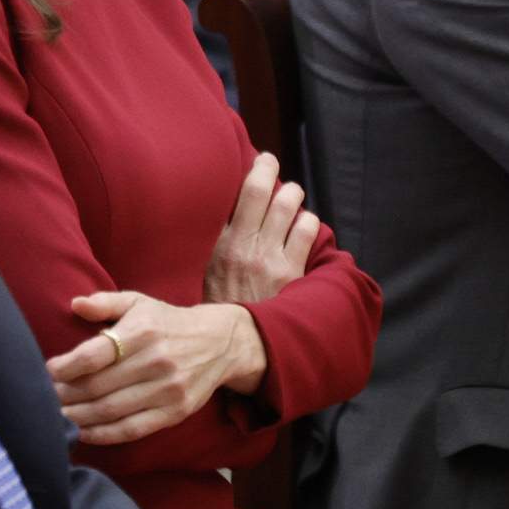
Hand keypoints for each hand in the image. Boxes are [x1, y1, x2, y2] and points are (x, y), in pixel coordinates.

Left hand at [45, 290, 266, 445]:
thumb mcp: (139, 302)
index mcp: (142, 331)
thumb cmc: (167, 322)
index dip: (65, 367)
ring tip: (56, 416)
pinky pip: (132, 429)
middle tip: (43, 398)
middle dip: (65, 395)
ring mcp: (167, 389)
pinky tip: (83, 432)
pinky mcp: (175, 412)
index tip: (47, 371)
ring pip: (111, 410)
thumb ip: (105, 302)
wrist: (220, 343)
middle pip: (98, 386)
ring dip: (78, 417)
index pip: (94, 354)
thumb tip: (75, 304)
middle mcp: (155, 360)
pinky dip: (103, 434)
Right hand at [203, 152, 318, 305]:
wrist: (233, 348)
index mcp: (215, 244)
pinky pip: (307, 230)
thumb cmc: (215, 310)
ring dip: (292, 194)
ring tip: (290, 196)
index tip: (255, 160)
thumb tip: (214, 216)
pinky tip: (303, 227)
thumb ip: (207, 245)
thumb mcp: (199, 274)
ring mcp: (268, 257)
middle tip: (270, 164)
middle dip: (268, 168)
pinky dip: (308, 222)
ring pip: (288, 204)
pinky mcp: (291, 272)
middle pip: (260, 189)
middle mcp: (241, 245)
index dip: (248, 172)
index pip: (231, 195)